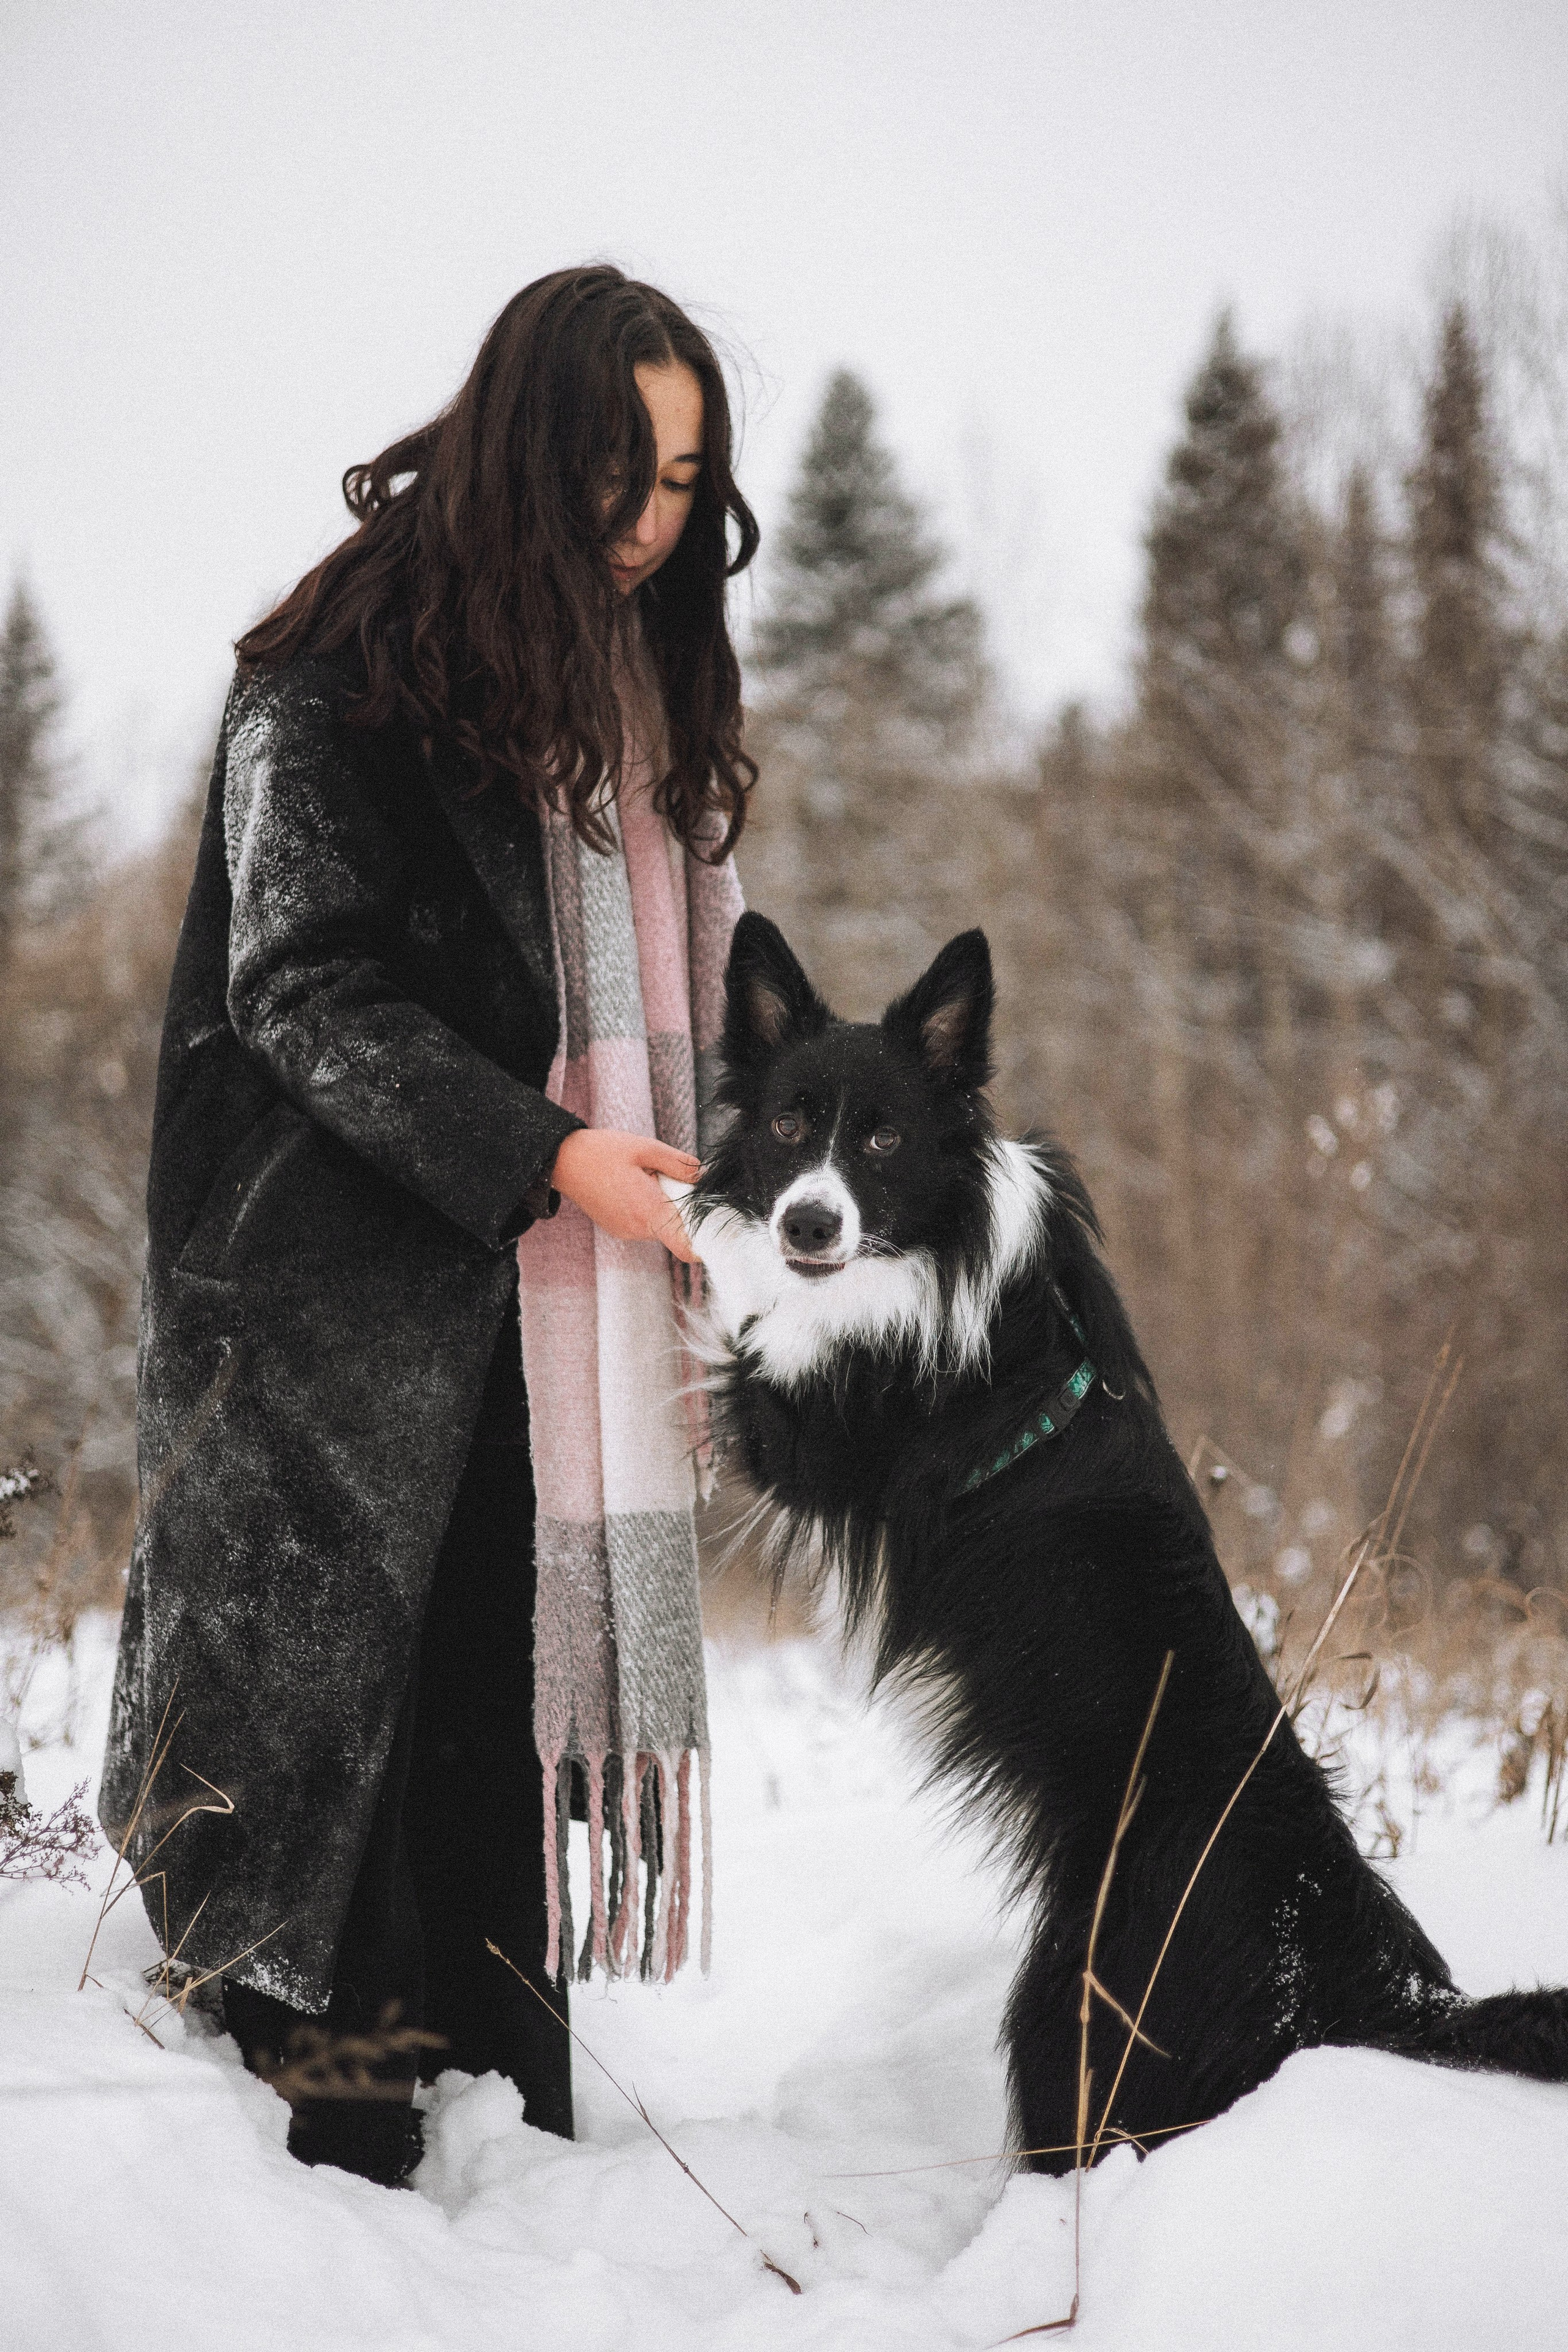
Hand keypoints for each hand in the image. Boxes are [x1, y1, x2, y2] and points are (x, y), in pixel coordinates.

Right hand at [551, 1129, 701, 1264]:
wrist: (563, 1161)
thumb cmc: (602, 1152)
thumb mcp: (646, 1148)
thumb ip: (679, 1164)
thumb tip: (704, 1177)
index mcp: (648, 1211)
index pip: (685, 1246)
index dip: (704, 1244)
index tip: (716, 1232)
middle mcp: (637, 1229)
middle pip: (676, 1229)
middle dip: (681, 1206)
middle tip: (667, 1178)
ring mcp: (626, 1231)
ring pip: (660, 1224)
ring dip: (663, 1205)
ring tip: (644, 1178)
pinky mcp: (618, 1229)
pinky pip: (644, 1222)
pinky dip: (648, 1207)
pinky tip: (633, 1186)